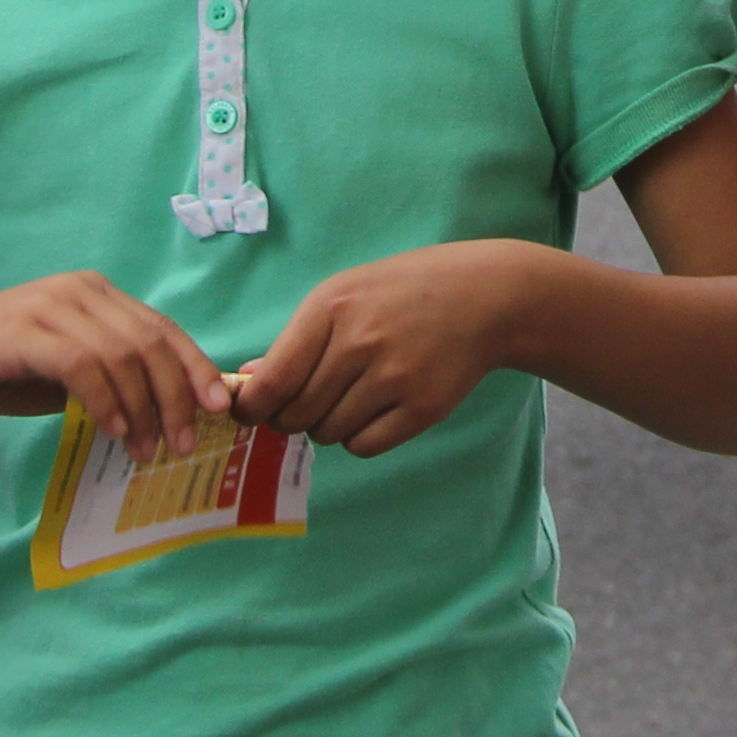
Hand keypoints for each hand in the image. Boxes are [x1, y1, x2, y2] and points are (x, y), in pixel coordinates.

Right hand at [0, 272, 228, 456]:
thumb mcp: (56, 374)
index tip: (221, 409)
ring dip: (145, 408)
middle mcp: (80, 292)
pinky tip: (115, 432)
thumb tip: (158, 413)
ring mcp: (52, 307)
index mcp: (94, 295)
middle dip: (180, 395)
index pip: (162, 330)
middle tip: (188, 441)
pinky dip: (107, 402)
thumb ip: (102, 380)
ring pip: (124, 355)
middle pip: (152, 342)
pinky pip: (83, 366)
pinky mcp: (24, 331)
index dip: (196, 368)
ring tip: (150, 450)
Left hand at [220, 242, 539, 460]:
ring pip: (327, 433)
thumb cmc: (407, 290)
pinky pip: (363, 446)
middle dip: (294, 416)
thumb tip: (248, 380)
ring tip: (355, 396)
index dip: (253, 407)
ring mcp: (394, 377)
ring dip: (330, 425)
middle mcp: (359, 342)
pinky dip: (361, 437)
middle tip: (312, 400)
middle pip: (296, 415)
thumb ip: (299, 338)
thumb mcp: (348, 292)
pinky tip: (378, 409)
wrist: (488, 295)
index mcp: (331, 307)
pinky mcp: (423, 407)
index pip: (271, 382)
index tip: (254, 412)